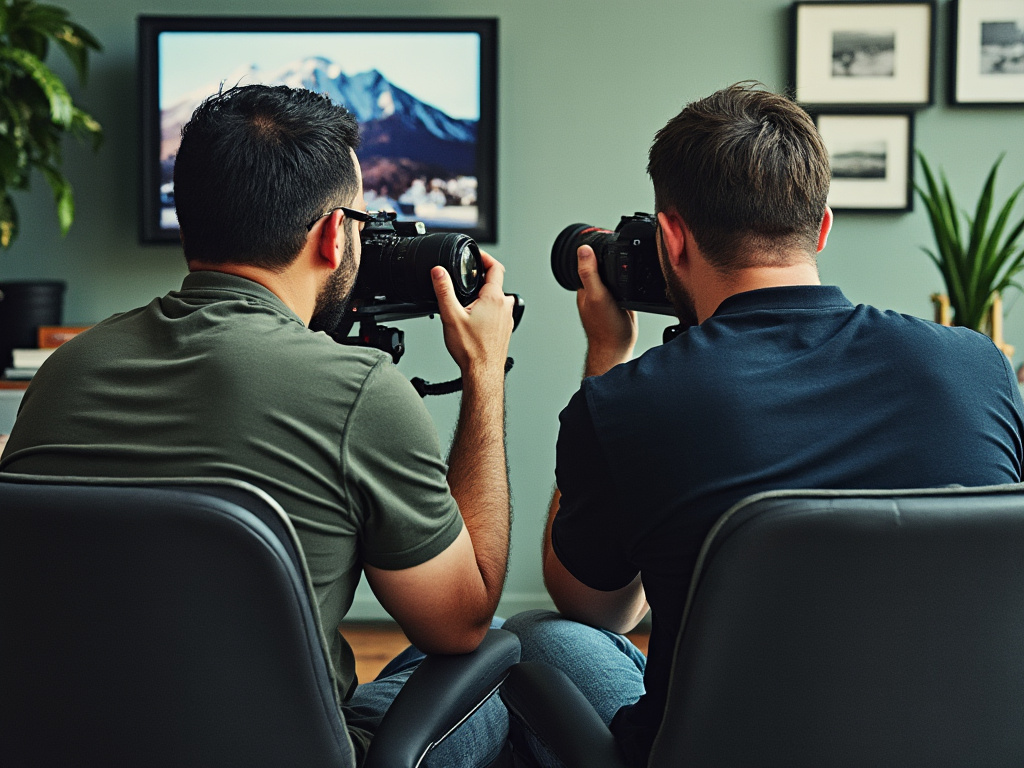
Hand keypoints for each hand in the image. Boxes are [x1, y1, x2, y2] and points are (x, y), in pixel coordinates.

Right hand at [432, 249, 514, 375]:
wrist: (482, 373)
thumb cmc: (471, 350)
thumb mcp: (451, 316)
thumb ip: (444, 290)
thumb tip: (438, 271)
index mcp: (494, 298)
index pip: (495, 267)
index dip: (485, 257)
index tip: (476, 256)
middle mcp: (505, 306)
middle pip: (495, 283)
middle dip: (480, 279)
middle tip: (465, 280)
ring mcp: (507, 319)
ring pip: (497, 299)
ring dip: (484, 296)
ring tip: (467, 301)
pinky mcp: (505, 330)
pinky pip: (498, 313)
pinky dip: (488, 310)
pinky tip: (474, 320)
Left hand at [576, 244, 636, 375]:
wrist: (618, 348)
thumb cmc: (605, 327)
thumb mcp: (597, 296)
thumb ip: (589, 273)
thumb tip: (582, 249)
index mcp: (587, 286)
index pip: (590, 261)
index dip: (598, 249)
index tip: (606, 237)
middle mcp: (597, 290)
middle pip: (605, 266)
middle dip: (612, 256)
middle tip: (622, 243)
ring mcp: (610, 297)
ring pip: (616, 276)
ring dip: (623, 268)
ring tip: (629, 256)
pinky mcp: (623, 303)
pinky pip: (626, 286)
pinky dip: (630, 281)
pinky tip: (636, 280)